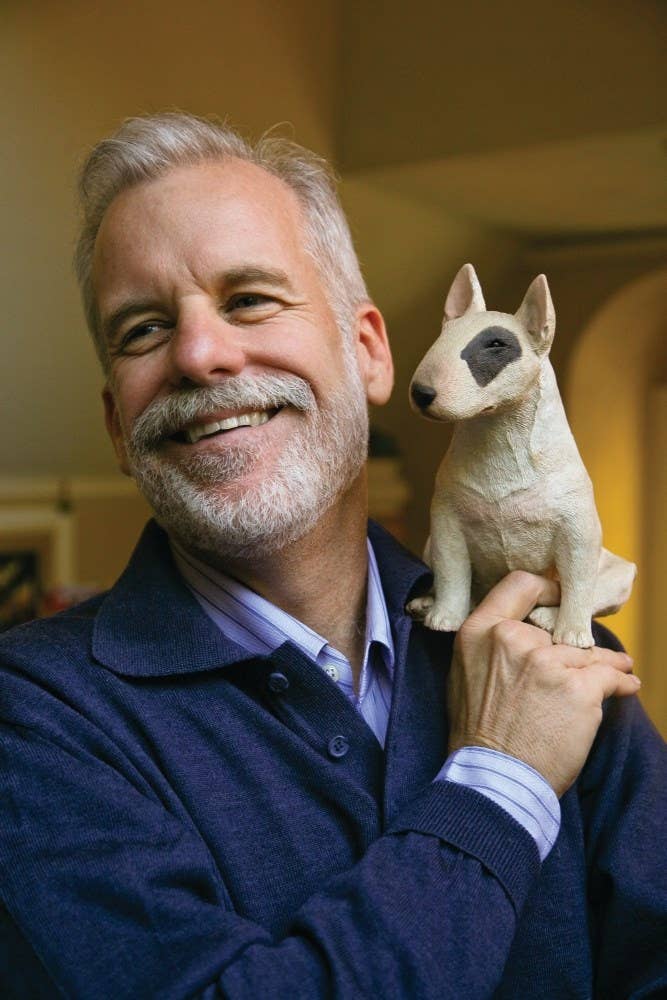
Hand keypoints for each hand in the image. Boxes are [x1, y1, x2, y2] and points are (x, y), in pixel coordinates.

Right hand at [448, 571, 638, 796]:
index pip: (520, 585)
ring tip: (620, 668)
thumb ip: (489, 644)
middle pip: (559, 629)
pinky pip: (610, 676)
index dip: (546, 589)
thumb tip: (522, 632)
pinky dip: (622, 682)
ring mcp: (547, 662)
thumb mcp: (463, 672)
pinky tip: (627, 686)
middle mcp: (513, 639)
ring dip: (606, 663)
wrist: (494, 776)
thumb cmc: (477, 732)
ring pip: (588, 653)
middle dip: (575, 645)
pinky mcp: (578, 689)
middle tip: (589, 656)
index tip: (560, 600)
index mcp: (481, 631)